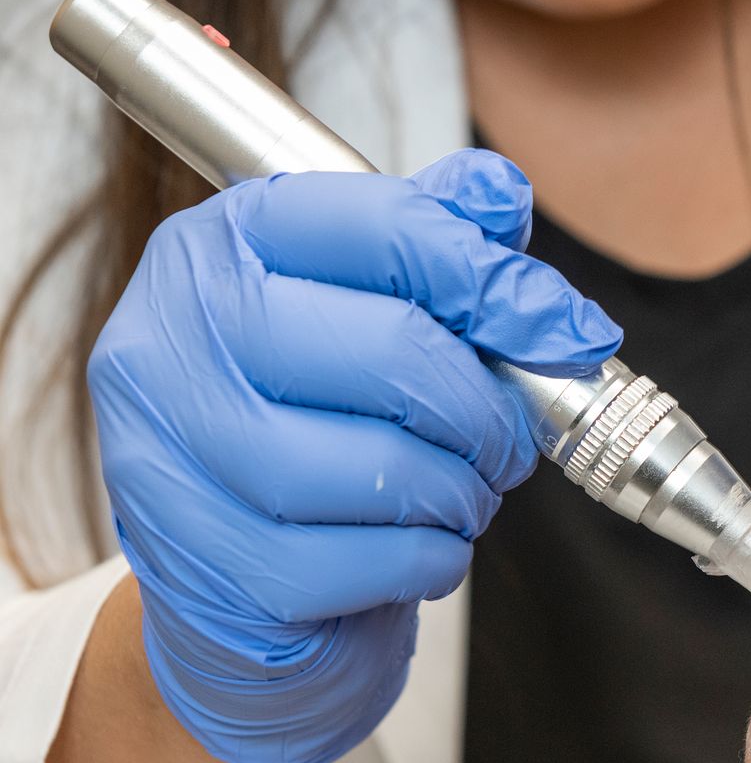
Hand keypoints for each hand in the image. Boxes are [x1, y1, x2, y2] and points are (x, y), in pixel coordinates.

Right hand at [87, 150, 621, 762]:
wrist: (231, 564)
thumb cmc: (307, 414)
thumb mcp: (360, 302)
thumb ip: (430, 239)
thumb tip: (500, 198)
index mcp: (221, 246)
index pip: (384, 228)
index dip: (496, 280)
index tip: (569, 329)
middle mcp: (178, 337)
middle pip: (391, 348)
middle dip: (486, 406)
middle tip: (513, 437)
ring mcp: (171, 455)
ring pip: (374, 466)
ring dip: (459, 488)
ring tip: (467, 491)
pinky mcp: (203, 563)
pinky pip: (356, 564)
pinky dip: (426, 559)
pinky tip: (426, 546)